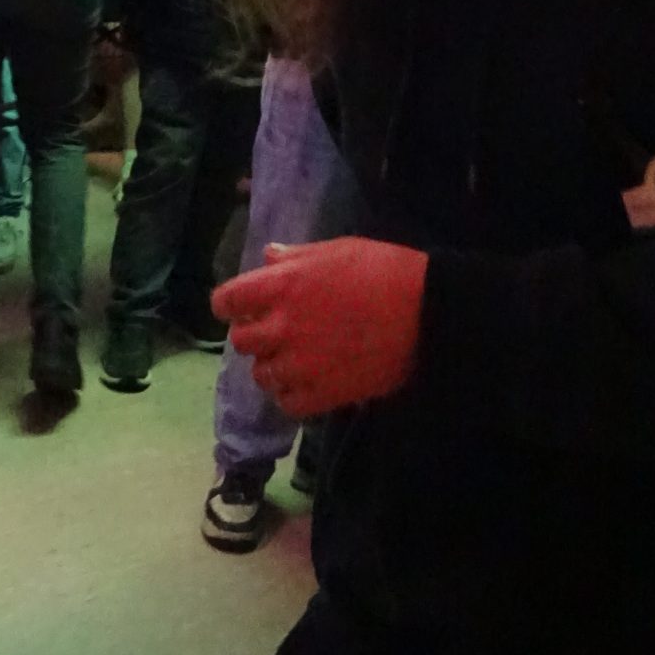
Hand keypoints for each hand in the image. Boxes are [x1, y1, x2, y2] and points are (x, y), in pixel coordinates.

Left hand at [214, 236, 427, 419]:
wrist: (428, 312)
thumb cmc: (384, 270)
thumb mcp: (337, 250)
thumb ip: (296, 257)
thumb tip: (268, 257)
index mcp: (282, 286)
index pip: (226, 300)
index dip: (230, 303)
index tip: (243, 305)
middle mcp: (283, 327)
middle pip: (241, 341)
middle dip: (253, 335)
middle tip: (275, 331)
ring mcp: (301, 364)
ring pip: (262, 375)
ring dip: (273, 366)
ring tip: (295, 359)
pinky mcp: (323, 393)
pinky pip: (288, 403)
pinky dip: (292, 395)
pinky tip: (308, 383)